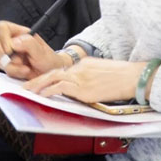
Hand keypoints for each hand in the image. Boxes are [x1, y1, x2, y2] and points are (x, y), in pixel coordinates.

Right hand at [0, 21, 65, 79]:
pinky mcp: (8, 66)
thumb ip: (29, 44)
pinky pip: (2, 70)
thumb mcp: (41, 50)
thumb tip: (14, 42)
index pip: (2, 27)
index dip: (3, 37)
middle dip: (4, 54)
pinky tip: (24, 72)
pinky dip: (13, 72)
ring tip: (26, 68)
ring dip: (11, 66)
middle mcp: (11, 43)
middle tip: (18, 60)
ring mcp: (8, 55)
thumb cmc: (48, 59)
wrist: (50, 74)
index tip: (11, 48)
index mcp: (19, 33)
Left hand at [24, 57, 146, 103]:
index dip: (50, 77)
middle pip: (54, 72)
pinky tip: (41, 96)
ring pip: (53, 78)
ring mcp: (81, 78)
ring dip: (38, 86)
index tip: (41, 82)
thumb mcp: (103, 72)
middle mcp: (80, 69)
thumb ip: (90, 76)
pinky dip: (49, 91)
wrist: (133, 77)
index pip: (63, 70)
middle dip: (38, 80)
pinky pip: (61, 88)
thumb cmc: (124, 77)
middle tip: (26, 86)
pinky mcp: (84, 89)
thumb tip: (85, 87)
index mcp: (85, 64)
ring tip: (28, 92)